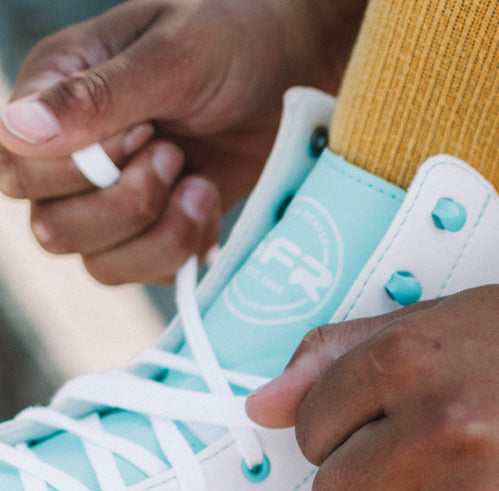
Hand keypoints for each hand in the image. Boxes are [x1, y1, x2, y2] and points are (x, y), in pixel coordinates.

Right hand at [0, 0, 364, 283]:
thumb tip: (18, 128)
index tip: (144, 132)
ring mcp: (119, 198)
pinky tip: (209, 202)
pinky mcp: (164, 228)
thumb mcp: (173, 55)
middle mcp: (76, 153)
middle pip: (54, 229)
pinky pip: (152, 274)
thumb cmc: (235, 39)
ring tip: (201, 184)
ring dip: (159, 235)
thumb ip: (99, 96)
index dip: (77, 172)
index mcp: (57, 93)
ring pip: (101, 264)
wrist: (300, 68)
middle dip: (126, 206)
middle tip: (176, 155)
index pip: (19, 170)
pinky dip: (185, 250)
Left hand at [247, 278, 498, 490]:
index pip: (307, 426)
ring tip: (482, 473)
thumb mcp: (454, 320)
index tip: (377, 421)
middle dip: (368, 480)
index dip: (339, 427)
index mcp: (410, 359)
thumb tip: (259, 406)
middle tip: (424, 454)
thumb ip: (346, 356)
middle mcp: (439, 432)